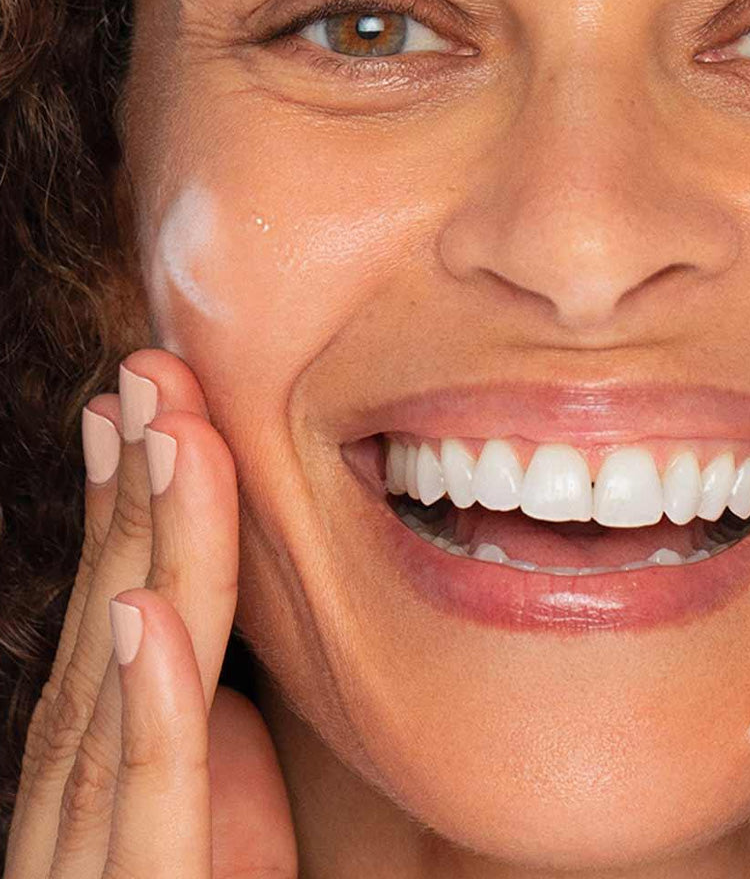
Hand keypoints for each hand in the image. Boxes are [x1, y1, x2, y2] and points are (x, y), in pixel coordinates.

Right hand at [4, 349, 296, 876]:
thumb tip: (176, 615)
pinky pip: (144, 804)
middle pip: (116, 617)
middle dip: (135, 492)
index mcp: (112, 757)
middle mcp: (85, 790)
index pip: (125, 606)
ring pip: (122, 682)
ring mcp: (94, 852)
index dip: (134, 501)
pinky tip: (142, 621)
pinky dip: (142, 708)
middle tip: (150, 374)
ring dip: (141, 553)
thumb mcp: (207, 802)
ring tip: (157, 437)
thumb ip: (190, 718)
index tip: (145, 402)